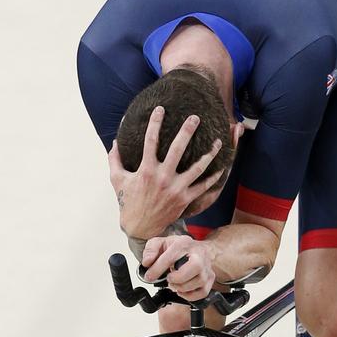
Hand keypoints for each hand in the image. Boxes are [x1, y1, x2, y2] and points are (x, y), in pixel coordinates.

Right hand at [108, 106, 223, 238]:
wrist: (140, 227)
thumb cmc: (128, 201)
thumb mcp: (117, 179)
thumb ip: (114, 158)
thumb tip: (114, 140)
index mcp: (146, 170)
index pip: (150, 141)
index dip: (154, 123)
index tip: (160, 108)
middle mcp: (162, 178)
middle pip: (177, 149)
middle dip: (187, 131)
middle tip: (195, 117)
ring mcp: (176, 189)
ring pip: (197, 168)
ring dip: (209, 154)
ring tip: (218, 141)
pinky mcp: (185, 199)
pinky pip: (202, 186)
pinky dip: (213, 177)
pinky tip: (222, 166)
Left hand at [142, 235, 216, 300]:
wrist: (194, 249)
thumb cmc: (177, 248)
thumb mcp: (160, 243)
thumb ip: (150, 250)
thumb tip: (147, 262)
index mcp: (184, 243)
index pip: (171, 256)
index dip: (157, 269)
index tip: (149, 277)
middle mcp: (199, 253)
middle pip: (196, 266)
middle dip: (179, 277)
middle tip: (169, 279)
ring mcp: (206, 266)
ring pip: (200, 281)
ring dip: (183, 287)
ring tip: (174, 284)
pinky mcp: (210, 277)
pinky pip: (203, 292)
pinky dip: (190, 295)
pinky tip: (182, 290)